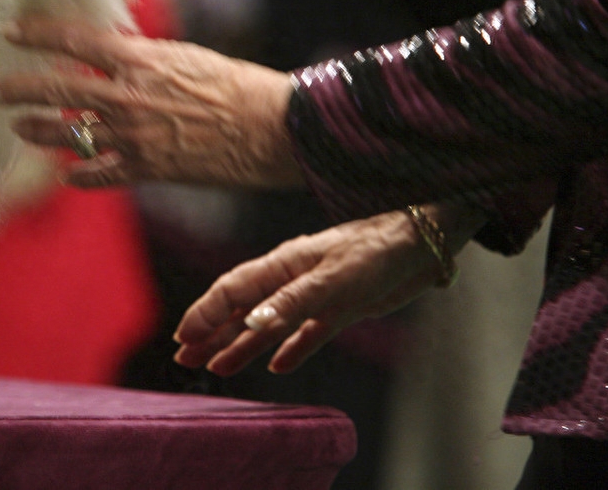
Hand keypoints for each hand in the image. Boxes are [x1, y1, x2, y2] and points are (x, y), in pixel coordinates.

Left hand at [0, 15, 303, 187]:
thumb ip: (141, 58)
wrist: (267, 128)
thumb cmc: (234, 85)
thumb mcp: (183, 56)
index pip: (75, 41)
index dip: (38, 35)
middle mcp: (128, 97)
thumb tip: (111, 54)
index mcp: (140, 61)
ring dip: (38, 131)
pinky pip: (99, 175)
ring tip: (19, 127)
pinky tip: (67, 173)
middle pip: (58, 90)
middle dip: (19, 89)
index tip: (11, 31)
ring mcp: (133, 136)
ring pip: (69, 135)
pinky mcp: (146, 168)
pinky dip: (80, 175)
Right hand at [173, 204, 483, 375]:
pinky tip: (277, 367)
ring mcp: (316, 295)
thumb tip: (250, 322)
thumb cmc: (379, 248)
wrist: (425, 240)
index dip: (206, 314)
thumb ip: (292, 300)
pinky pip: (307, 334)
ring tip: (215, 366)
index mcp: (284, 265)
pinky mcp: (342, 308)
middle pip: (243, 309)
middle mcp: (293, 280)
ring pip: (269, 325)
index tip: (182, 337)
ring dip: (241, 345)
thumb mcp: (334, 277)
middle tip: (184, 357)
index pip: (234, 291)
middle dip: (212, 332)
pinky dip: (290, 350)